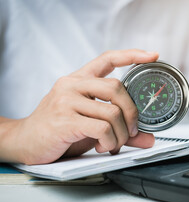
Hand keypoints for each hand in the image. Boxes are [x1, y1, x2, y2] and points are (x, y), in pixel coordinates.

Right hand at [4, 49, 158, 164]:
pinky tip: (102, 146)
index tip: (151, 55)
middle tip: (131, 129)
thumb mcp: (90, 124)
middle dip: (132, 112)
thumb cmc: (59, 130)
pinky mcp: (65, 120)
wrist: (24, 141)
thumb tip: (148, 139)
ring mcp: (66, 101)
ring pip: (112, 112)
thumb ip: (120, 128)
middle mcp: (72, 85)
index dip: (131, 55)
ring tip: (114, 143)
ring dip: (121, 134)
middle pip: (116, 87)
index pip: (107, 58)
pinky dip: (110, 141)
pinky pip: (102, 128)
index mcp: (78, 80)